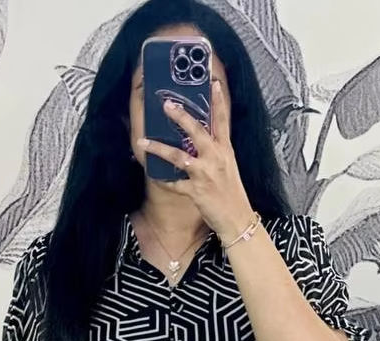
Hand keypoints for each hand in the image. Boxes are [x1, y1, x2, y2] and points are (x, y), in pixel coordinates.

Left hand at [136, 81, 254, 241]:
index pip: (222, 121)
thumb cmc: (232, 194)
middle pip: (197, 132)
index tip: (213, 82)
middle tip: (166, 104)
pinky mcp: (196, 192)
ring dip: (158, 148)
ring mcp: (205, 175)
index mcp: (225, 151)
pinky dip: (163, 181)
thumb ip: (216, 152)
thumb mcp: (228, 167)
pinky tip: (153, 176)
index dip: (219, 101)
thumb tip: (203, 140)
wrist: (238, 219)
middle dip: (181, 117)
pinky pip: (174, 184)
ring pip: (179, 157)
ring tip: (142, 142)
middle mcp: (215, 159)